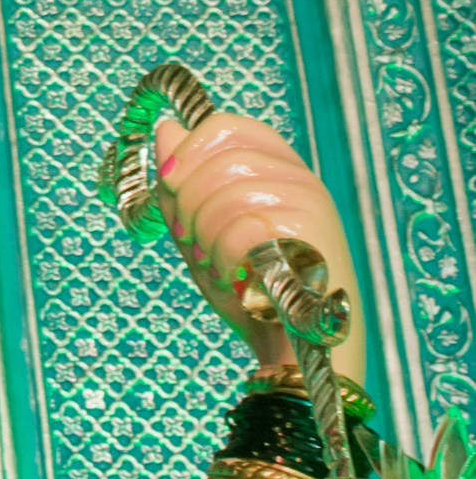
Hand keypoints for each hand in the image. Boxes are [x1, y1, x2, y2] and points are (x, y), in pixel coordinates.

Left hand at [152, 106, 364, 387]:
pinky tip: (238, 281)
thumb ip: (184, 184)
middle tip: (194, 243)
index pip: (228, 126)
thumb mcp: (203, 234)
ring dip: (205, 238)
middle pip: (220, 157)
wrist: (293, 352)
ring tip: (219, 267)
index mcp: (277, 169)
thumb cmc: (251, 292)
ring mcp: (310, 205)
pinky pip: (242, 229)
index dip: (189, 149)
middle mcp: (300, 178)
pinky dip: (225, 259)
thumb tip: (165, 128)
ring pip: (226, 193)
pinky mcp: (314, 238)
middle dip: (187, 204)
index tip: (168, 183)